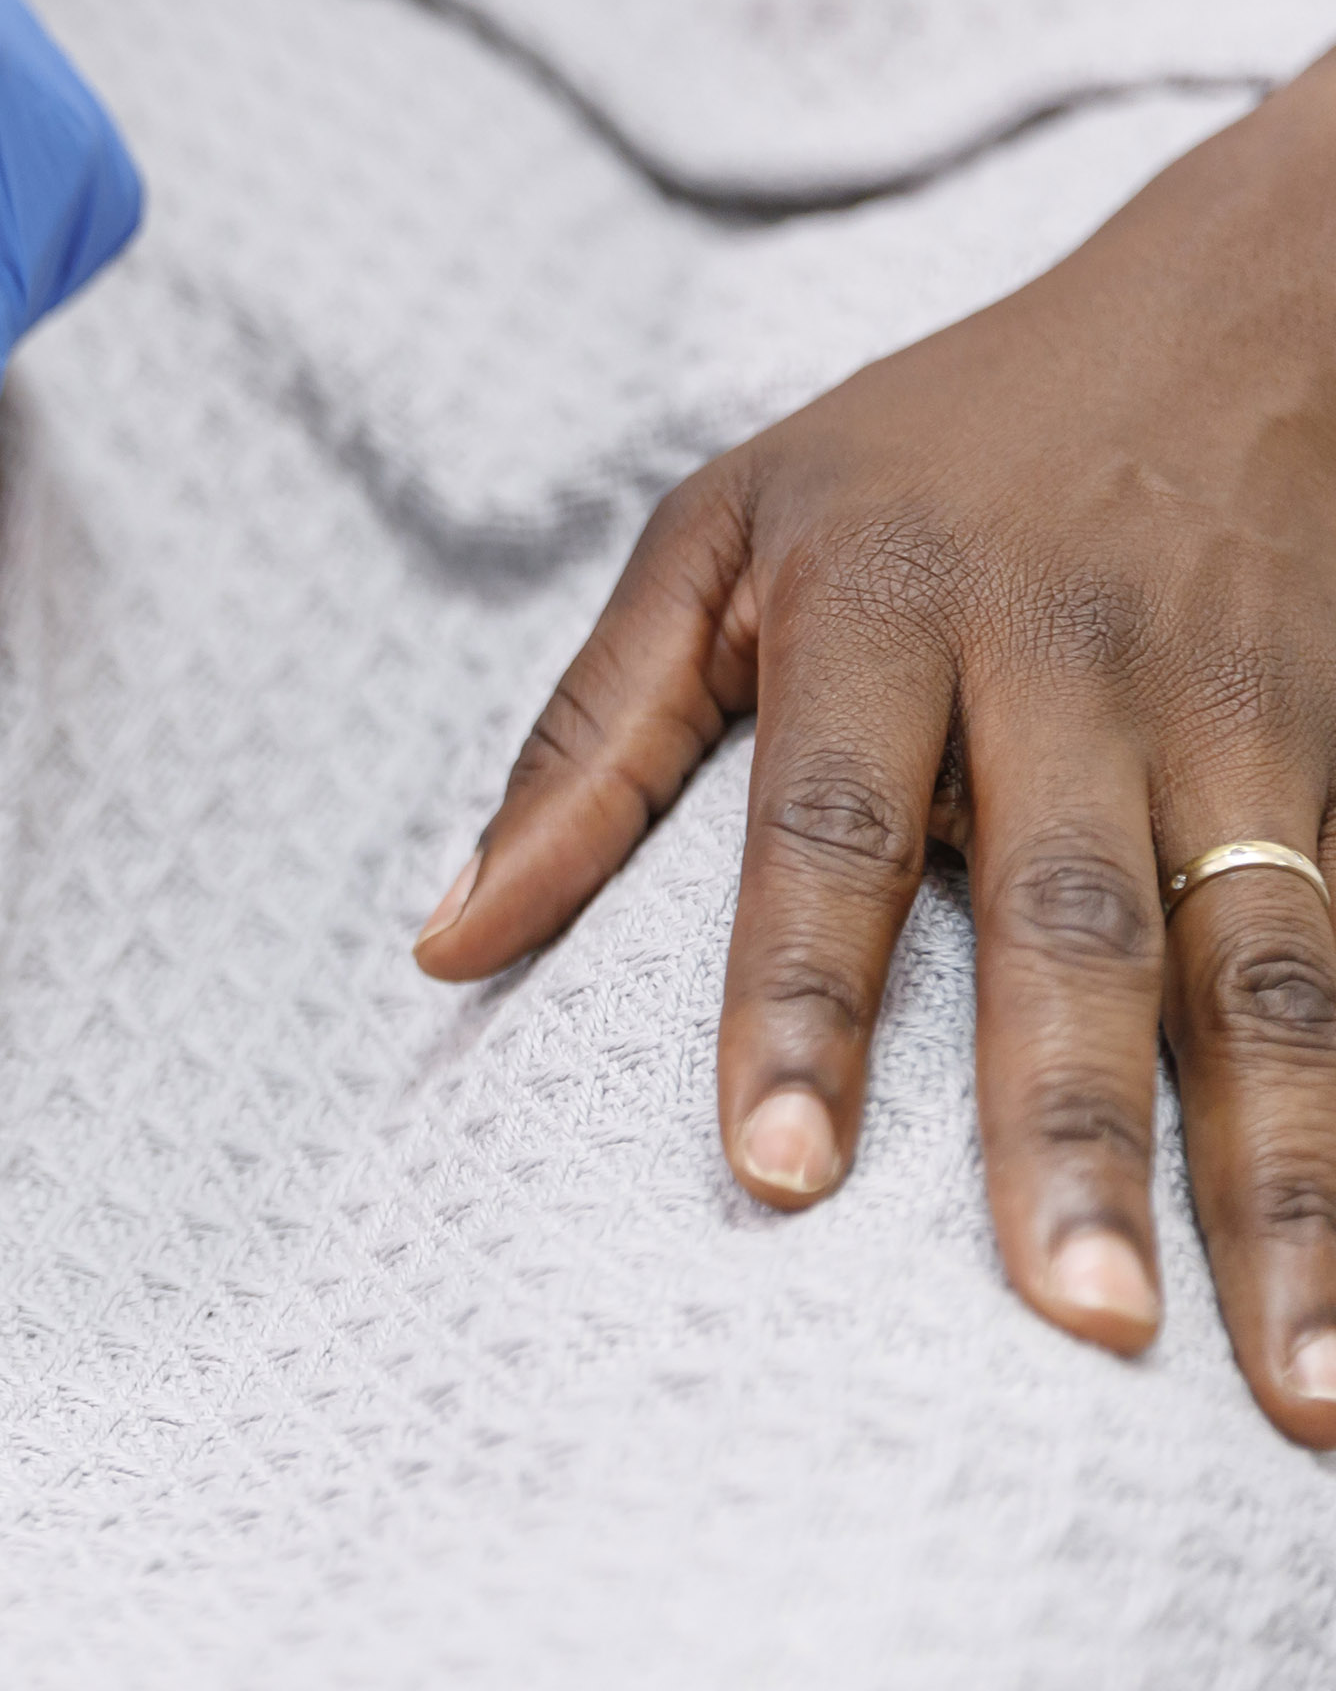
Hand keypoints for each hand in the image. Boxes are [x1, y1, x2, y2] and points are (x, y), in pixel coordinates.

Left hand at [416, 65, 1335, 1441]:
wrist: (1249, 305)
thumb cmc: (927, 451)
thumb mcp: (717, 531)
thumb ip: (586, 742)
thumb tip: (440, 941)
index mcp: (875, 609)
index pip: (820, 831)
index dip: (796, 1004)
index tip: (773, 1175)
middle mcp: (1069, 668)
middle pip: (1072, 922)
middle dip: (1074, 1132)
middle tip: (1071, 1324)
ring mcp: (1247, 713)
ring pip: (1272, 967)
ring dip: (1290, 1180)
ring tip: (1298, 1385)